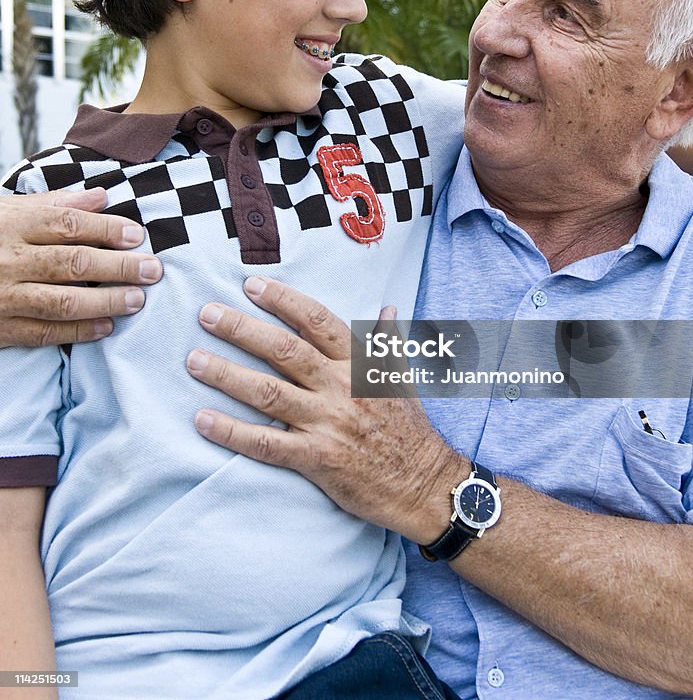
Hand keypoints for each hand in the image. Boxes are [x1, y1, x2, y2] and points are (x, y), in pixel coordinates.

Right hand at [0, 188, 161, 347]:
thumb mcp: (8, 210)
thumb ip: (55, 204)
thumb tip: (101, 196)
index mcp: (12, 224)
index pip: (69, 224)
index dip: (107, 229)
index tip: (138, 234)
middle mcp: (9, 260)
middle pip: (73, 262)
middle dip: (118, 266)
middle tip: (152, 269)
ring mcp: (4, 297)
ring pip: (63, 301)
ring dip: (106, 301)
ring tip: (137, 299)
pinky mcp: (1, 328)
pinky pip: (44, 333)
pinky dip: (79, 332)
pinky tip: (107, 327)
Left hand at [186, 277, 463, 540]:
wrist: (423, 484)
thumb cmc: (410, 428)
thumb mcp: (401, 377)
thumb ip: (387, 340)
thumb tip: (387, 307)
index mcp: (359, 362)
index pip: (317, 320)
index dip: (283, 300)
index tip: (251, 285)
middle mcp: (340, 387)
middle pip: (284, 350)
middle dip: (242, 329)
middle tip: (207, 313)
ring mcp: (327, 423)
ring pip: (268, 393)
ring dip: (227, 375)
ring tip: (193, 361)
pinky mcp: (316, 459)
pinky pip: (266, 444)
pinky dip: (232, 432)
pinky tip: (203, 420)